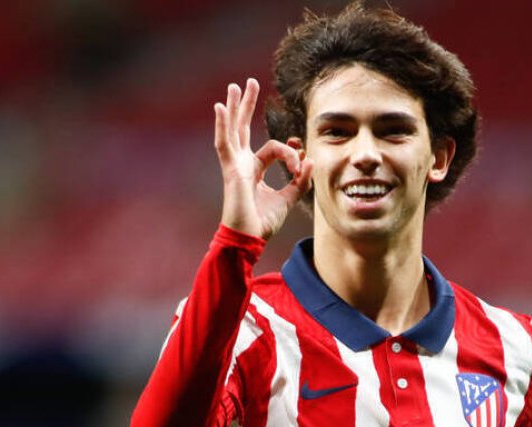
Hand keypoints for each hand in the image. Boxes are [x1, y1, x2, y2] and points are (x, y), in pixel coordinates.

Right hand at [213, 78, 311, 239]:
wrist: (249, 239)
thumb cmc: (264, 222)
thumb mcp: (289, 198)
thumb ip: (300, 180)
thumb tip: (311, 160)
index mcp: (254, 170)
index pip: (273, 148)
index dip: (290, 152)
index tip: (302, 163)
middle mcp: (242, 164)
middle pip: (243, 128)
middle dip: (247, 105)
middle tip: (250, 82)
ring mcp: (234, 166)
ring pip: (233, 130)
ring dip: (234, 108)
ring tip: (234, 86)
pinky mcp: (231, 170)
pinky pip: (224, 143)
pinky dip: (222, 125)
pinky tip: (220, 107)